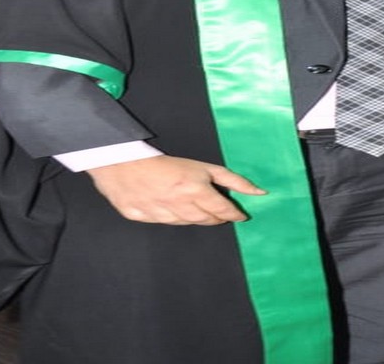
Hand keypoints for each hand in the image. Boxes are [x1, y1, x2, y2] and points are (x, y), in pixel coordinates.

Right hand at [86, 155, 265, 225]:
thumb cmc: (167, 162)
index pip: (223, 211)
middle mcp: (179, 205)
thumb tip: (260, 193)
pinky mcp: (141, 217)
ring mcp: (159, 213)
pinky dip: (173, 218)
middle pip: (206, 220)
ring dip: (196, 218)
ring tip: (198, 209)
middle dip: (217, 217)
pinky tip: (174, 209)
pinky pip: (164, 222)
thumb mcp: (205, 168)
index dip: (234, 215)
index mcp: (196, 190)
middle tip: (220, 213)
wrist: (123, 160)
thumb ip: (234, 181)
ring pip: (186, 223)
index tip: (240, 216)